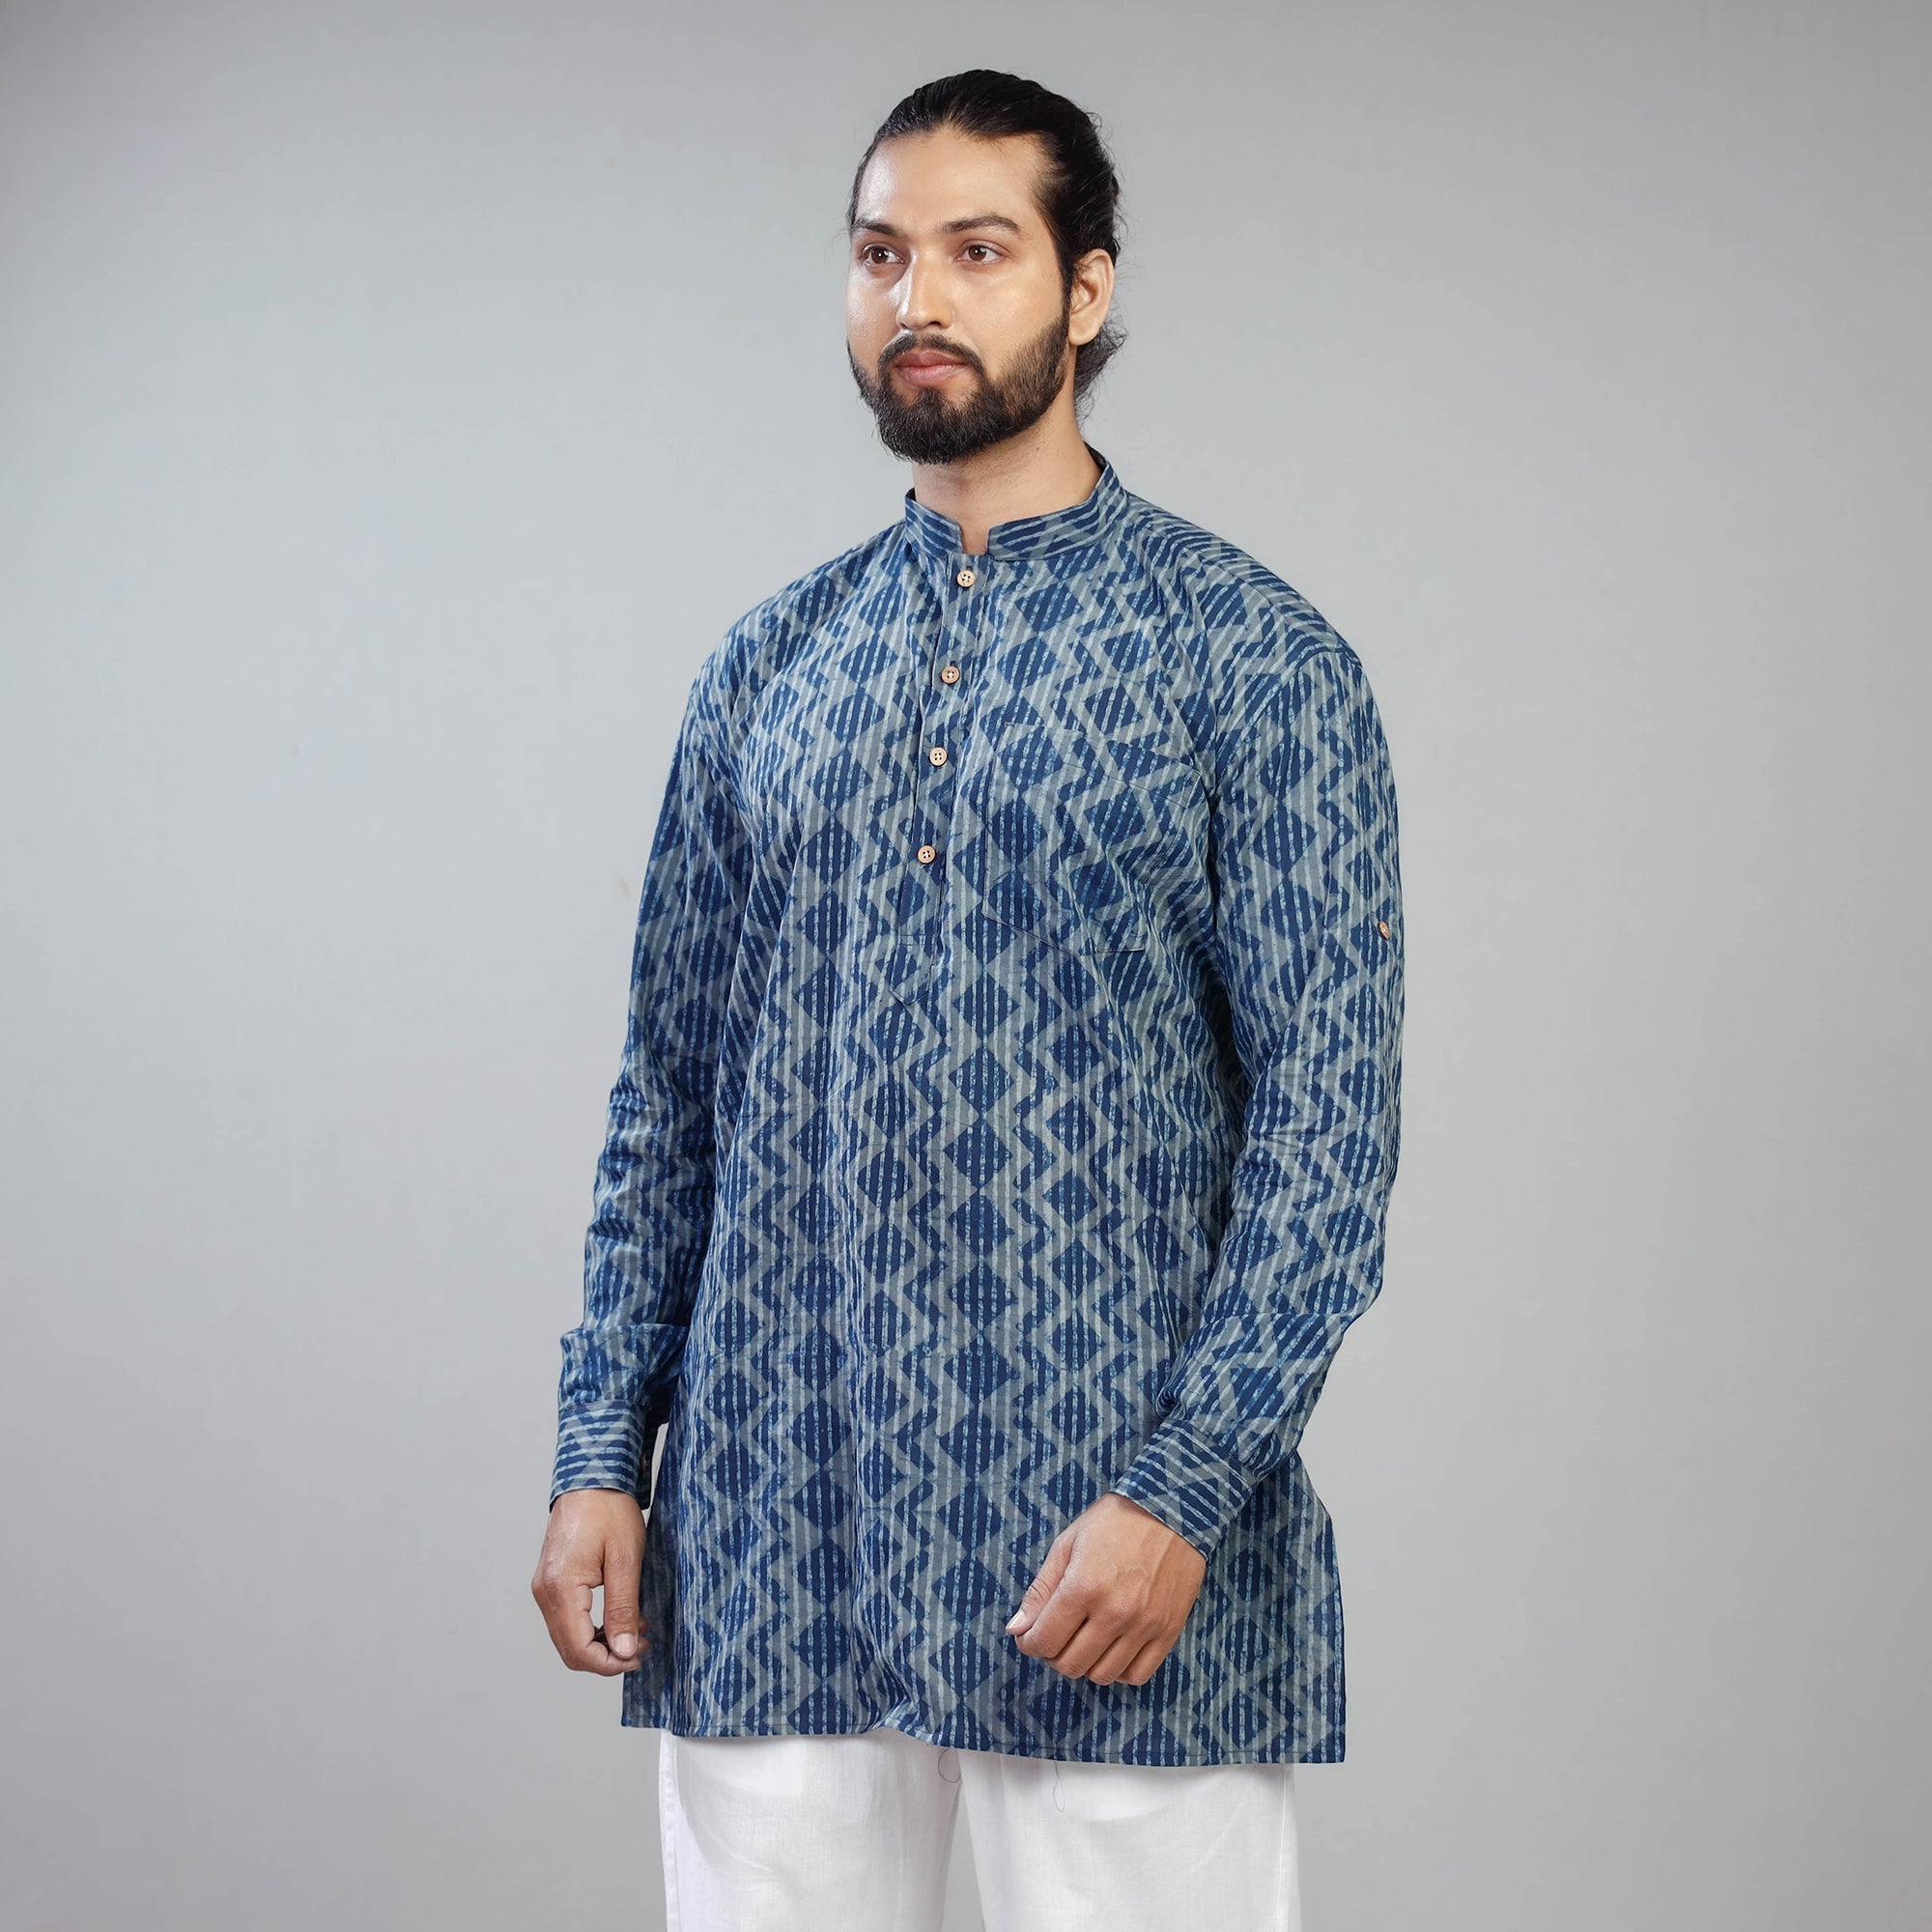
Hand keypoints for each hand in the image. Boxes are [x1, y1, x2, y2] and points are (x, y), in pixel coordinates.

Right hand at [531, 1487, 647, 1674]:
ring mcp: (544, 1587)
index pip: (578, 1649)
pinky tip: (618, 1617)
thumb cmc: (609, 1509)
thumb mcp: (625, 1559)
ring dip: (600, 1643)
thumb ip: (623, 1608)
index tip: (638, 1657)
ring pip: (567, 1637)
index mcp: (561, 1588)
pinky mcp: (551, 1582)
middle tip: (641, 1646)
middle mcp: (545, 1592)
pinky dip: (591, 1628)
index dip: (609, 1664)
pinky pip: (567, 1619)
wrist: (590, 1476)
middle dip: (606, 1657)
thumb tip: (623, 1650)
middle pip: (569, 1649)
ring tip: (635, 1630)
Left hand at [1005, 1491, 1206, 1685]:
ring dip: (1085, 1664)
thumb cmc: (1115, 1521)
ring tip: (1084, 1641)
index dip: (1029, 1643)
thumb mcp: (1068, 1544)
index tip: (1030, 1635)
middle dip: (1053, 1655)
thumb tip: (1016, 1629)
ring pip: (1102, 1675)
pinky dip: (1119, 1671)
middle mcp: (1113, 1613)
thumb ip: (1041, 1590)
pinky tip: (1113, 1649)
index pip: (1044, 1641)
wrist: (1173, 1509)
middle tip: (1057, 1635)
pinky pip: (1138, 1675)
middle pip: (1070, 1664)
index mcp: (1083, 1587)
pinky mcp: (1168, 1631)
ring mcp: (1144, 1625)